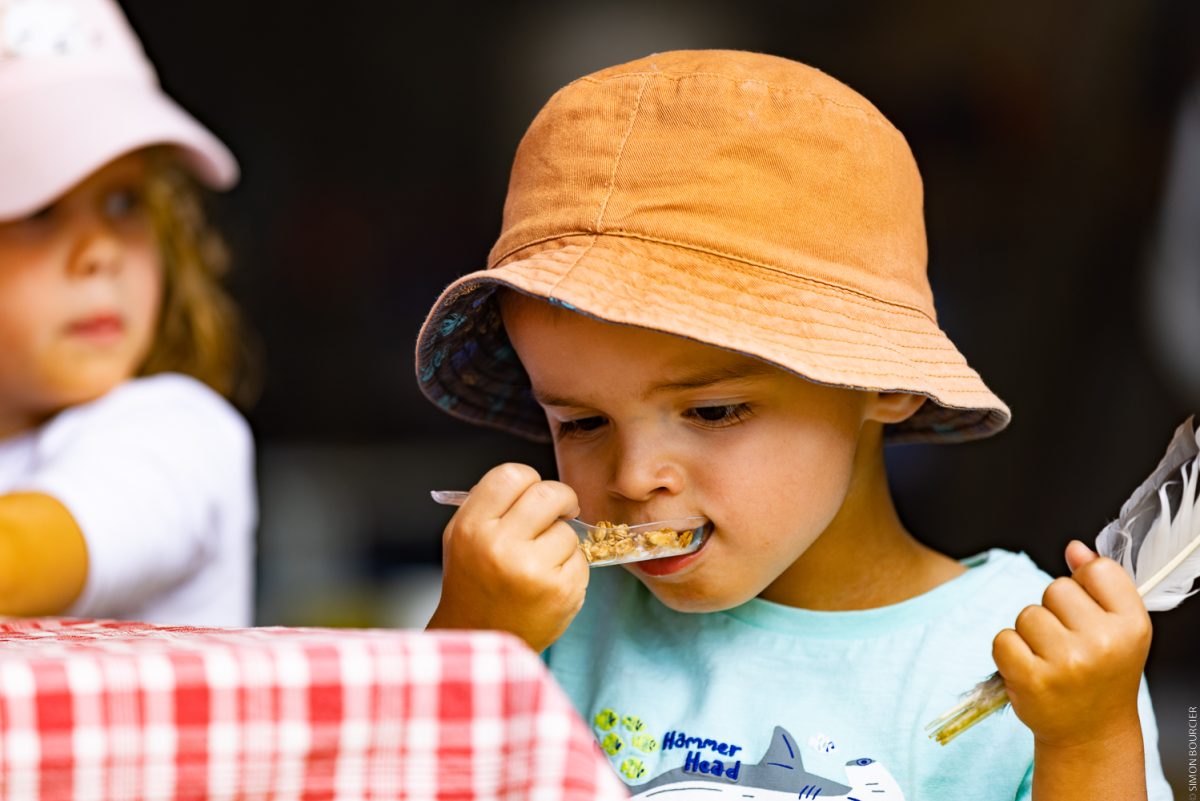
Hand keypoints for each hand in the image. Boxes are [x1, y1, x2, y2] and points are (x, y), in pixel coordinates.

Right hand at [427, 463, 588, 651]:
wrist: (480, 637)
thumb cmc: (474, 582)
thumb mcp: (462, 537)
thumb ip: (489, 505)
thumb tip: (529, 481)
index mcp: (472, 527)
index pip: (512, 475)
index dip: (529, 479)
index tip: (533, 493)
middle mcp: (500, 546)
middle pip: (549, 492)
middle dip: (562, 498)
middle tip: (561, 510)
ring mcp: (532, 569)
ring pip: (568, 530)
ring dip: (562, 541)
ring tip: (541, 562)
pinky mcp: (560, 591)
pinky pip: (580, 560)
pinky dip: (571, 567)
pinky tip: (549, 583)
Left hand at [993, 541, 1151, 748]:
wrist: (1090, 731)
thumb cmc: (1101, 673)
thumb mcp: (1116, 627)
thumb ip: (1098, 583)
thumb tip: (1074, 548)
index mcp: (1131, 625)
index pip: (1098, 570)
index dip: (1084, 584)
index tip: (1087, 610)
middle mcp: (1103, 643)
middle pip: (1055, 588)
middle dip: (1054, 610)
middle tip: (1068, 642)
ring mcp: (1067, 662)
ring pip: (1027, 614)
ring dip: (1030, 633)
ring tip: (1050, 658)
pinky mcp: (1033, 679)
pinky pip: (1003, 639)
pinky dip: (1009, 651)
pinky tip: (1029, 669)